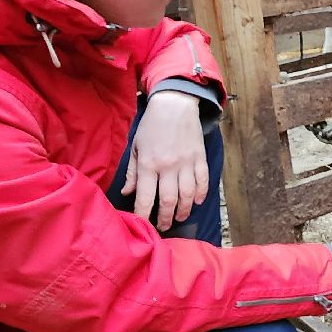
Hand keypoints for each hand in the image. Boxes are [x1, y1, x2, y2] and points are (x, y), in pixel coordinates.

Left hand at [123, 91, 207, 231]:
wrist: (175, 104)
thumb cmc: (152, 126)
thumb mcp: (136, 147)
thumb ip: (133, 172)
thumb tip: (127, 192)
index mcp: (149, 164)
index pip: (146, 197)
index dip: (144, 215)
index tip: (143, 226)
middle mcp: (168, 166)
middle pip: (169, 201)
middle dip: (166, 218)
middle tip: (164, 226)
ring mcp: (187, 163)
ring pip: (188, 195)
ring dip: (184, 210)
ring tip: (179, 218)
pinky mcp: (200, 158)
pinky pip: (203, 181)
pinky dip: (201, 194)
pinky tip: (196, 202)